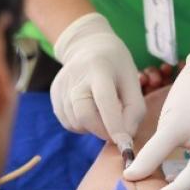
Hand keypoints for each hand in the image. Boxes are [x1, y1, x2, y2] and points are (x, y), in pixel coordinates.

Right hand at [51, 13, 145, 145]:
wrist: (88, 46)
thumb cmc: (116, 67)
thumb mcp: (133, 81)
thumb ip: (135, 109)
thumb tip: (126, 136)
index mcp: (99, 68)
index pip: (104, 100)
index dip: (114, 124)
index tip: (125, 143)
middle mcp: (76, 76)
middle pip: (84, 115)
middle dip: (103, 131)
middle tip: (116, 132)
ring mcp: (61, 86)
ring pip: (76, 123)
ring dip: (93, 128)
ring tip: (103, 112)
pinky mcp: (54, 95)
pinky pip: (69, 123)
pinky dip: (82, 125)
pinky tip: (90, 111)